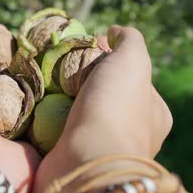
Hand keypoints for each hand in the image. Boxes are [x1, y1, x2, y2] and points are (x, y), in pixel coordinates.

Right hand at [34, 26, 172, 191]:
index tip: (91, 46)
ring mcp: (102, 147)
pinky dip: (49, 118)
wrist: (88, 160)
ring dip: (62, 98)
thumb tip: (115, 32)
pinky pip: (59, 130)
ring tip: (46, 83)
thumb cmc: (116, 107)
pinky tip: (39, 106)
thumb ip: (129, 40)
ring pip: (80, 112)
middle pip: (103, 93)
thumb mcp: (133, 60)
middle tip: (63, 65)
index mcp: (153, 114)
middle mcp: (131, 133)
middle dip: (83, 78)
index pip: (133, 77)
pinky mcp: (75, 157)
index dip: (112, 58)